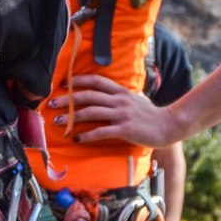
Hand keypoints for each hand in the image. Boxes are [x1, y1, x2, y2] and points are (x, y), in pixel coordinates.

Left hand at [48, 76, 181, 148]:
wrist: (169, 125)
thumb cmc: (151, 114)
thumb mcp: (135, 99)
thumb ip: (121, 95)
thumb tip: (108, 93)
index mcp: (121, 91)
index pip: (96, 81)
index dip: (78, 81)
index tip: (63, 85)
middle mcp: (119, 100)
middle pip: (88, 96)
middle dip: (67, 99)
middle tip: (51, 104)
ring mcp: (122, 114)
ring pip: (92, 112)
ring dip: (72, 117)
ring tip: (58, 121)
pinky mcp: (125, 129)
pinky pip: (102, 131)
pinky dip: (87, 135)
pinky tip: (77, 139)